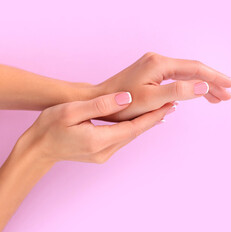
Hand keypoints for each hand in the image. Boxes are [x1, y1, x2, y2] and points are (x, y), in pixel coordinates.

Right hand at [0, 92, 172, 228]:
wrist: (37, 149)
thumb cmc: (50, 127)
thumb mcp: (72, 111)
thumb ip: (100, 105)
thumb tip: (126, 98)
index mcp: (99, 140)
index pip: (134, 127)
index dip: (153, 116)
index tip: (169, 105)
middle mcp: (105, 151)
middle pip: (136, 133)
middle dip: (154, 119)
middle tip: (171, 105)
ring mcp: (103, 155)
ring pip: (130, 136)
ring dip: (145, 124)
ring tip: (161, 110)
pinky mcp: (101, 154)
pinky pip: (123, 139)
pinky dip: (133, 128)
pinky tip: (140, 121)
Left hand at [95, 52, 230, 120]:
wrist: (100, 101)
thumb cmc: (122, 104)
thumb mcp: (152, 100)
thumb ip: (179, 91)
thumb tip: (204, 86)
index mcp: (160, 64)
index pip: (196, 69)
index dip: (215, 77)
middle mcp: (159, 60)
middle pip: (194, 70)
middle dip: (213, 83)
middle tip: (228, 96)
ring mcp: (155, 65)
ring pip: (186, 75)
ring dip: (203, 86)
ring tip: (218, 99)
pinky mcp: (152, 72)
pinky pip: (177, 78)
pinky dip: (190, 87)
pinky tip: (197, 95)